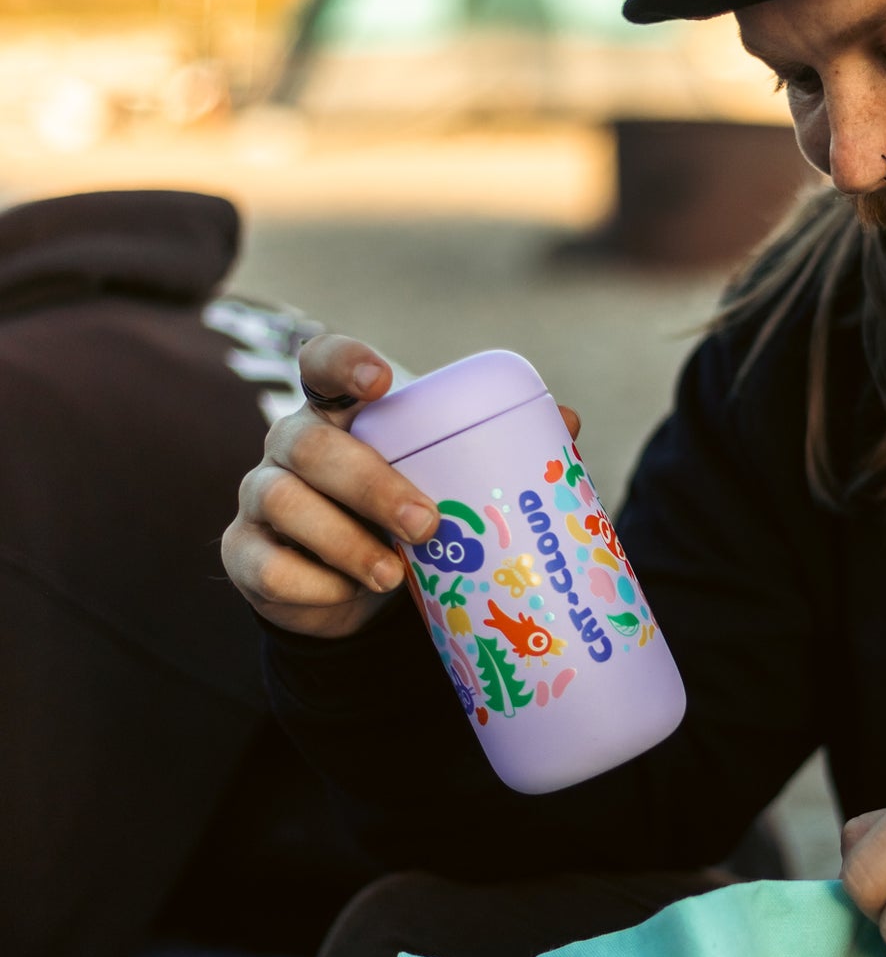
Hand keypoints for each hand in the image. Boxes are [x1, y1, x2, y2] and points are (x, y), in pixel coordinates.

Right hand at [222, 333, 580, 637]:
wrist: (358, 593)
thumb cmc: (407, 515)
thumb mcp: (446, 479)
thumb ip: (497, 447)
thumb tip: (569, 423)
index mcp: (340, 414)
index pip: (321, 363)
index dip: (342, 362)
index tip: (379, 380)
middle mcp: (291, 444)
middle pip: (310, 445)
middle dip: (370, 484)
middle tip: (426, 525)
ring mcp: (259, 496)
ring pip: (284, 503)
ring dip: (344, 541)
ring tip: (394, 575)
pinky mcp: (244, 553)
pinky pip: (266, 565)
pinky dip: (313, 584)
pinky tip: (348, 594)